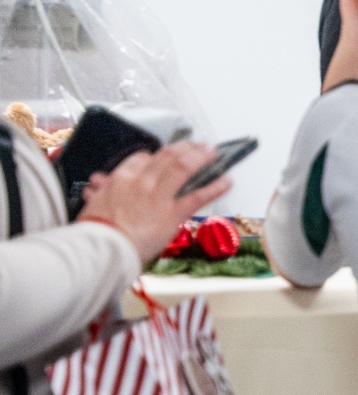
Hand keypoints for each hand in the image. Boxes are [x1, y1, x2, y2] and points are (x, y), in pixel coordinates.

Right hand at [79, 143, 230, 261]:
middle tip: (197, 145)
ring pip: (183, 168)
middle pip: (167, 157)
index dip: (158, 156)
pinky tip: (226, 181)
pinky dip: (215, 187)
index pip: (142, 158)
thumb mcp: (93, 204)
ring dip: (201, 157)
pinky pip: (198, 195)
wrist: (102, 248)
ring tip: (212, 152)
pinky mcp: (173, 212)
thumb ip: (102, 192)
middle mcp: (142, 181)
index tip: (167, 156)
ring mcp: (159, 195)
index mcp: (121, 178)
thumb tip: (98, 185)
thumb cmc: (95, 231)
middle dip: (185, 148)